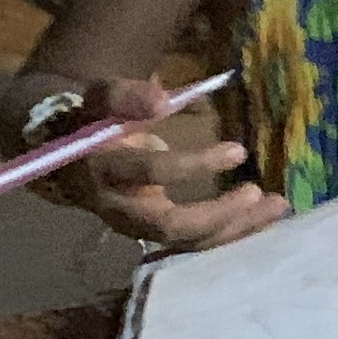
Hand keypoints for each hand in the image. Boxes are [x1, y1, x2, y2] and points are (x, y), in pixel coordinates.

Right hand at [43, 78, 286, 249]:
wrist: (59, 152)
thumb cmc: (88, 118)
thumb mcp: (100, 98)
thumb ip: (126, 96)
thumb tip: (162, 101)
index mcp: (104, 171)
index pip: (151, 174)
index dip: (193, 165)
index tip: (238, 151)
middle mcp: (117, 208)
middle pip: (169, 226)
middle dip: (219, 216)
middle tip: (261, 195)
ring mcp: (135, 226)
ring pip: (185, 241)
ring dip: (234, 229)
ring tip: (278, 207)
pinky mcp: (152, 233)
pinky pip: (193, 240)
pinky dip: (229, 232)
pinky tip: (264, 218)